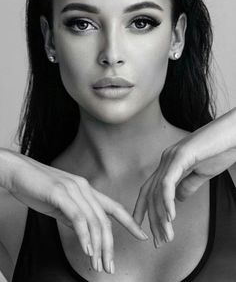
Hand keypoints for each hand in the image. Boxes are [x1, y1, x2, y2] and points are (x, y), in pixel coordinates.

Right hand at [0, 149, 147, 274]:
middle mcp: (85, 188)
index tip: (141, 235)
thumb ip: (75, 216)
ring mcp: (73, 189)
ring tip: (98, 265)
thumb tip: (85, 233)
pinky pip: (77, 217)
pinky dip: (84, 235)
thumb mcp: (61, 204)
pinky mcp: (60, 193)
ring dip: (97, 246)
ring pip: (93, 221)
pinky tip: (87, 249)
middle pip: (105, 220)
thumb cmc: (38, 187)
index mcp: (87, 189)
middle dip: (109, 245)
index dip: (130, 222)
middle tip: (109, 266)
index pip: (114, 207)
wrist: (18, 171)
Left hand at [132, 108, 235, 246]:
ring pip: (157, 191)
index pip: (149, 189)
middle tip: (159, 241)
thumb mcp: (202, 173)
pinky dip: (167, 201)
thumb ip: (188, 185)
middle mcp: (165, 160)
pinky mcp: (181, 156)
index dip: (143, 209)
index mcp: (169, 164)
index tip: (142, 229)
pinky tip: (171, 218)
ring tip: (166, 236)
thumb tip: (177, 199)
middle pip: (150, 193)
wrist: (234, 134)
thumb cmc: (221, 150)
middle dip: (152, 219)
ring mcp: (171, 157)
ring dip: (161, 217)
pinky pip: (168, 182)